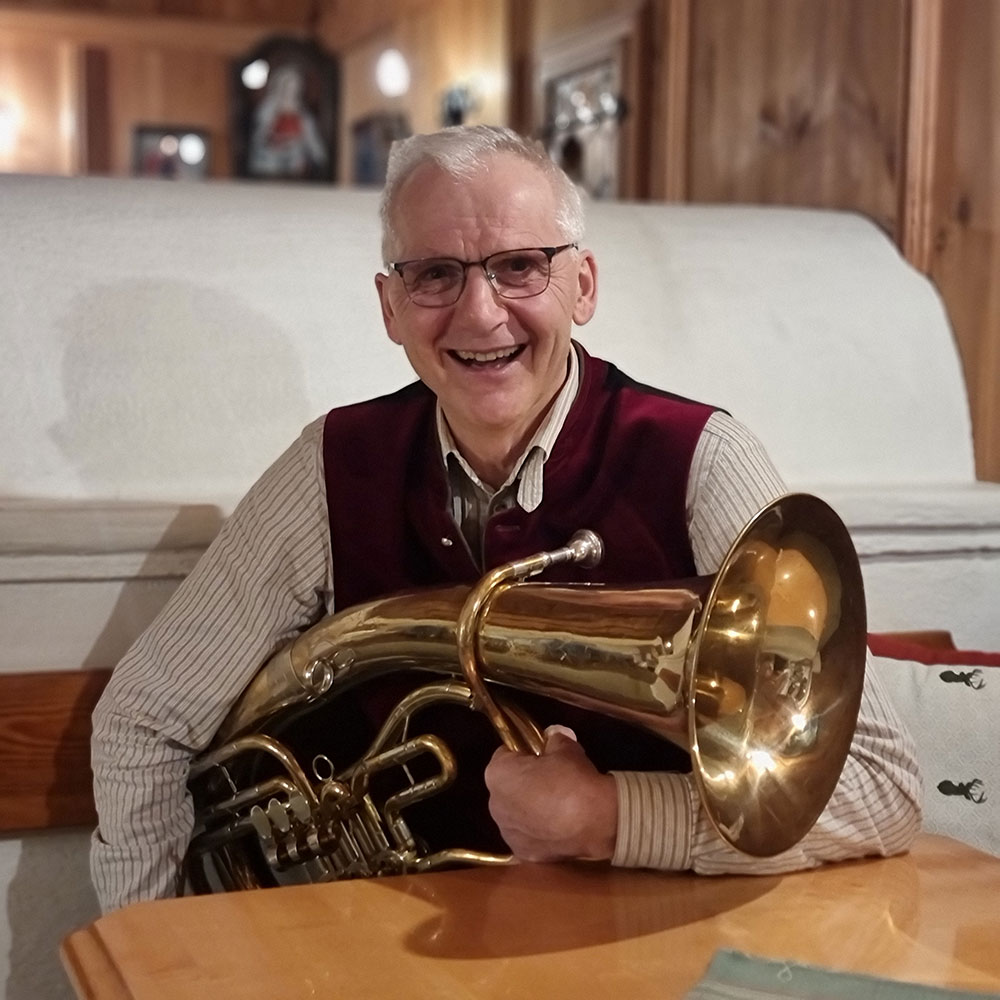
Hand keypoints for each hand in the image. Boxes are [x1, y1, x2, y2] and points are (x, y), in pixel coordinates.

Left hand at [484, 726, 616, 862]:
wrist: (595, 821)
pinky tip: (558, 826)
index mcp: (497, 774)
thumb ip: (553, 740)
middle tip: (550, 779)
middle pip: (507, 787)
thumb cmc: (573, 778)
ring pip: (515, 814)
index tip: (541, 755)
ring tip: (556, 805)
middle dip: (523, 782)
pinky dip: (539, 831)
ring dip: (529, 809)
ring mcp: (507, 832)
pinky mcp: (523, 852)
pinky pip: (527, 836)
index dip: (524, 753)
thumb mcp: (565, 747)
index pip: (505, 755)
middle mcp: (494, 804)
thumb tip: (554, 737)